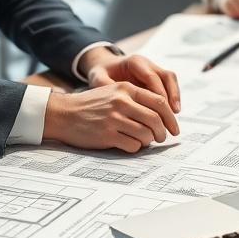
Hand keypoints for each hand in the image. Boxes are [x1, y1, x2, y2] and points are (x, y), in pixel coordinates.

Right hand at [45, 83, 179, 152]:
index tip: (174, 127)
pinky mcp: (107, 135)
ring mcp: (114, 119)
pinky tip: (129, 144)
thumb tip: (161, 113)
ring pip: (146, 134)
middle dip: (163, 132)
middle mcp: (121, 102)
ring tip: (144, 141)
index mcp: (126, 89)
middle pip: (155, 119)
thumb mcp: (113, 92)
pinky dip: (135, 147)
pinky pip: (132, 145)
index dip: (171, 117)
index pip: (159, 102)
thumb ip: (135, 98)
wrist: (64, 113)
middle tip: (162, 138)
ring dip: (148, 141)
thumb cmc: (91, 105)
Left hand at [84, 51, 180, 113]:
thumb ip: (105, 86)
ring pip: (170, 80)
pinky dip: (172, 99)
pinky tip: (170, 114)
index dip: (160, 93)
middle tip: (172, 118)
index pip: (152, 77)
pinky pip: (169, 86)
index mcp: (135, 62)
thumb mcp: (98, 77)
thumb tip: (118, 101)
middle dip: (172, 98)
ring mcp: (154, 69)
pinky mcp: (156, 78)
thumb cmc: (101, 73)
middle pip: (166, 77)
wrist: (105, 67)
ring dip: (175, 97)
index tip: (163, 110)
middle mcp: (147, 63)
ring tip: (174, 116)